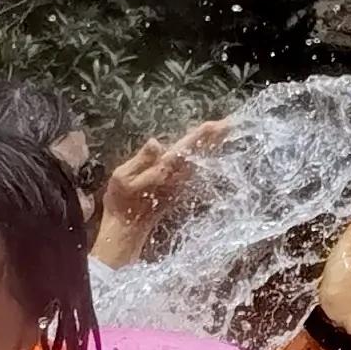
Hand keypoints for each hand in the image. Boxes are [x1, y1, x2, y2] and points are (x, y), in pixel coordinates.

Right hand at [91, 118, 227, 267]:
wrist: (128, 226)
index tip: (212, 125)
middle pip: (198, 154)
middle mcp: (177, 176)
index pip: (184, 150)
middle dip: (213, 138)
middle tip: (229, 123)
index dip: (198, 137)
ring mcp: (181, 183)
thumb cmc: (121, 201)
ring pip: (200, 160)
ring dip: (213, 145)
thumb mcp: (123, 178)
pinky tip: (212, 149)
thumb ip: (141, 160)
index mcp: (162, 170)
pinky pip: (197, 167)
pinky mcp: (181, 188)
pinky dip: (206, 156)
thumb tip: (155, 142)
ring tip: (225, 131)